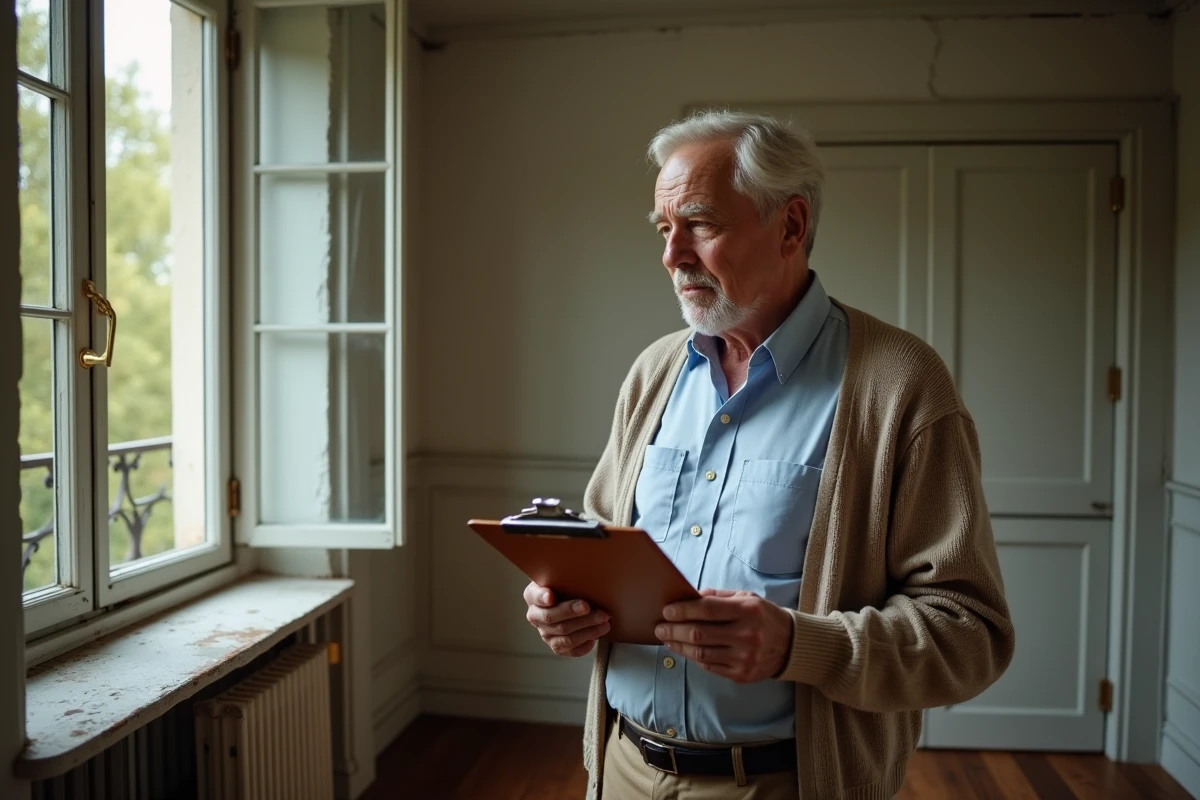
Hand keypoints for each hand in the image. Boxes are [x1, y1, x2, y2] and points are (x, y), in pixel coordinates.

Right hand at [523, 581, 610, 657]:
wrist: (570, 600)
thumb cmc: (568, 585)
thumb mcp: (563, 576)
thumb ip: (566, 575)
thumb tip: (584, 569)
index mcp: (533, 596)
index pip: (534, 596)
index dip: (542, 597)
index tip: (551, 596)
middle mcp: (535, 616)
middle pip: (552, 618)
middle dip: (572, 612)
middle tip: (590, 607)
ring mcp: (545, 634)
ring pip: (564, 636)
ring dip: (587, 630)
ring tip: (604, 622)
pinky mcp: (557, 647)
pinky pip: (570, 650)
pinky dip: (584, 645)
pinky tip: (596, 637)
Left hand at [656, 589, 793, 683]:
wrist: (790, 644)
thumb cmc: (763, 616)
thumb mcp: (746, 598)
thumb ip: (718, 597)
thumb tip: (689, 597)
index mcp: (748, 611)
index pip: (707, 610)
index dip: (683, 610)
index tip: (667, 611)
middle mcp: (747, 635)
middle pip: (699, 634)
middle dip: (674, 630)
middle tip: (660, 627)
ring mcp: (745, 658)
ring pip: (701, 653)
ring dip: (679, 646)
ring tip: (667, 639)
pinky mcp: (741, 675)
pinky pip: (710, 666)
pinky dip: (693, 658)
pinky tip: (684, 650)